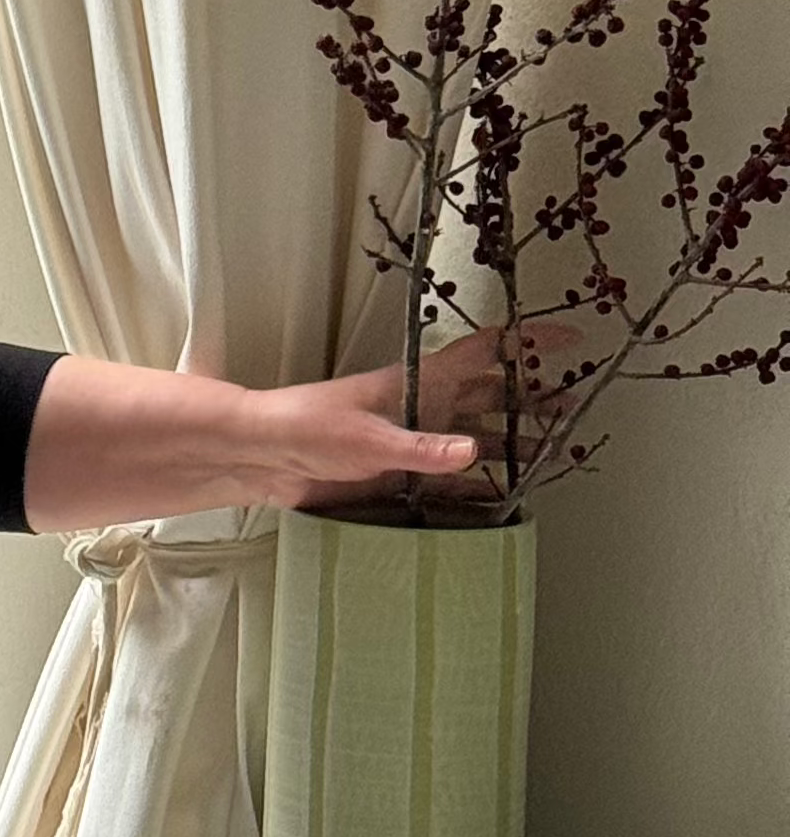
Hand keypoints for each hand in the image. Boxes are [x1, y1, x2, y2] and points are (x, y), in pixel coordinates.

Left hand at [269, 323, 572, 514]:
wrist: (260, 457)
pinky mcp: (395, 473)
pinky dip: (476, 485)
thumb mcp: (368, 438)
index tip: (572, 341)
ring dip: (512, 444)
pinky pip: (447, 479)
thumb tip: (474, 452)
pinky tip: (502, 494)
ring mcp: (411, 440)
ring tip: (554, 450)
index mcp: (421, 382)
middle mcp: (423, 406)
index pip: (486, 351)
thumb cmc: (306, 428)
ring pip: (475, 438)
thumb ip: (421, 448)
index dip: (528, 342)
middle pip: (491, 396)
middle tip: (576, 405)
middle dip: (534, 398)